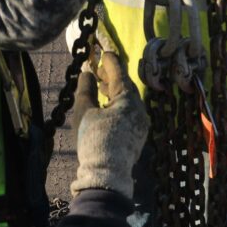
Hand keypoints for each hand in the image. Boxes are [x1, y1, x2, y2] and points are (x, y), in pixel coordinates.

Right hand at [70, 55, 147, 199]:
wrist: (106, 174)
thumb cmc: (94, 140)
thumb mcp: (84, 111)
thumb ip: (86, 89)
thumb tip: (87, 73)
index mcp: (127, 99)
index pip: (118, 73)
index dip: (109, 61)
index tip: (103, 52)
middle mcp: (139, 108)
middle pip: (125, 86)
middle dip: (111, 76)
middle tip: (99, 69)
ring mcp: (141, 123)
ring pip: (128, 100)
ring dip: (114, 91)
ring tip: (100, 87)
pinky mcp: (138, 135)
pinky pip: (129, 112)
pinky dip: (118, 105)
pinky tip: (107, 107)